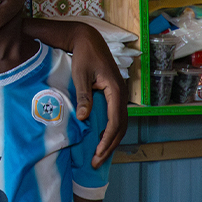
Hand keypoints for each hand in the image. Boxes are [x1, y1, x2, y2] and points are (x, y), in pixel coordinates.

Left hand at [67, 23, 128, 167]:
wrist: (88, 40)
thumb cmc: (83, 56)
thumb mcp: (80, 75)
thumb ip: (83, 96)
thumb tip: (84, 118)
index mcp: (116, 90)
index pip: (115, 121)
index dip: (107, 139)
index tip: (98, 153)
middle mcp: (121, 94)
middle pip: (121, 126)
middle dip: (110, 145)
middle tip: (97, 162)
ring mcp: (119, 95)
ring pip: (120, 123)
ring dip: (111, 140)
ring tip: (99, 156)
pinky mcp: (114, 95)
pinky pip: (116, 117)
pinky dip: (111, 131)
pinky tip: (101, 140)